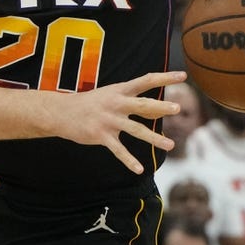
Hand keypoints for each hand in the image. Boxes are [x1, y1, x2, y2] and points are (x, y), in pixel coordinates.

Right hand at [53, 71, 183, 174]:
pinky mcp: (101, 136)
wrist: (62, 112)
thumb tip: (160, 112)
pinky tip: (140, 169)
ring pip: (136, 130)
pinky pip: (119, 150)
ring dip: (154, 138)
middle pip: (142, 104)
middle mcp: (116, 103)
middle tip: (178, 108)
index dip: (164, 78)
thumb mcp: (112, 97)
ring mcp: (109, 120)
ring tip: (171, 145)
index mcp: (120, 90)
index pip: (146, 80)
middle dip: (160, 107)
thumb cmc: (92, 103)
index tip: (182, 75)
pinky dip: (129, 160)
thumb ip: (136, 104)